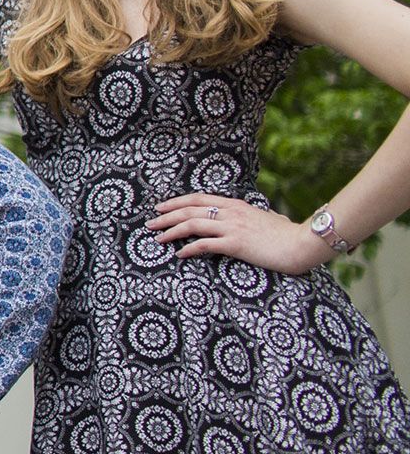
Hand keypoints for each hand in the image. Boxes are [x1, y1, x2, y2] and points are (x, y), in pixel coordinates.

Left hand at [148, 194, 328, 273]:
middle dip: (166, 216)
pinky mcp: (236, 244)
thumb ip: (260, 218)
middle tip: (150, 223)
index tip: (161, 206)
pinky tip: (179, 254)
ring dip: (171, 231)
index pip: (198, 198)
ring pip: (192, 224)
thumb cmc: (289, 235)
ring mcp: (232, 227)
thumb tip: (269, 220)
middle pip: (189, 209)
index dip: (176, 202)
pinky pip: (205, 245)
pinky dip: (189, 249)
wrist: (303, 243)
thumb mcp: (269, 220)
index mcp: (236, 205)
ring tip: (157, 239)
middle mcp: (231, 213)